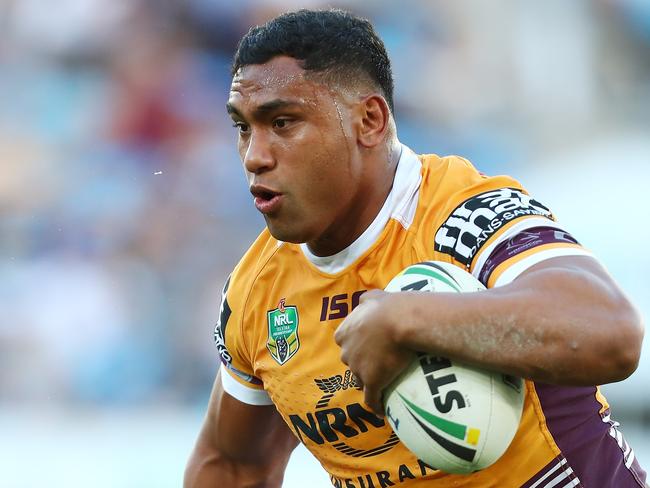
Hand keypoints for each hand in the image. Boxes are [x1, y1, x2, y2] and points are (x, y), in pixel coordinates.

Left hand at [334, 290, 412, 414]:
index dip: (355, 347)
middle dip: (360, 365)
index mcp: (344, 333)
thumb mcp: (372, 298)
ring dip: (367, 383)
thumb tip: (362, 301)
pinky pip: (372, 399)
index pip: (345, 344)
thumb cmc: (386, 307)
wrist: (398, 321)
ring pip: (359, 381)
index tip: (366, 349)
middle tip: (377, 364)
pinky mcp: (372, 382)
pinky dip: (376, 406)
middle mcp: (347, 352)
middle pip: (351, 363)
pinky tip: (381, 412)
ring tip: (381, 385)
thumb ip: (364, 301)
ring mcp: (358, 369)